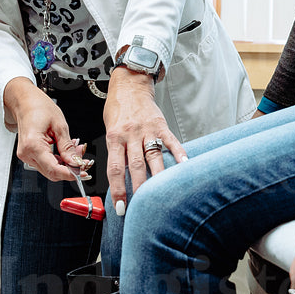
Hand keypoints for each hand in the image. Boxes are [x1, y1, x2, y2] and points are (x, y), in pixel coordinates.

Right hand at [2, 77, 82, 181]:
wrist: (25, 102)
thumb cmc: (39, 108)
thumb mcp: (59, 125)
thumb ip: (67, 147)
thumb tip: (76, 163)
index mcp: (33, 145)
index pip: (54, 169)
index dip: (70, 174)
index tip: (83, 173)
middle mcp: (27, 153)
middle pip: (52, 172)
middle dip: (70, 170)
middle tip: (84, 162)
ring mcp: (26, 155)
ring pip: (50, 169)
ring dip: (65, 165)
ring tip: (76, 153)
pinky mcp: (29, 154)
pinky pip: (46, 163)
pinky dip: (58, 160)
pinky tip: (66, 153)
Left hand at [103, 67, 186, 209]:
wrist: (129, 86)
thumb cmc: (117, 111)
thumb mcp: (109, 131)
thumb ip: (116, 153)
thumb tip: (121, 181)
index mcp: (114, 138)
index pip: (115, 169)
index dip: (118, 190)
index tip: (120, 207)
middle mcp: (130, 135)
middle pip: (135, 166)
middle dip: (138, 189)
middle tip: (141, 207)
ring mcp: (146, 130)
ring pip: (153, 156)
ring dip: (157, 177)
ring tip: (162, 194)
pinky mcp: (160, 125)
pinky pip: (170, 141)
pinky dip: (178, 153)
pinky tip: (184, 165)